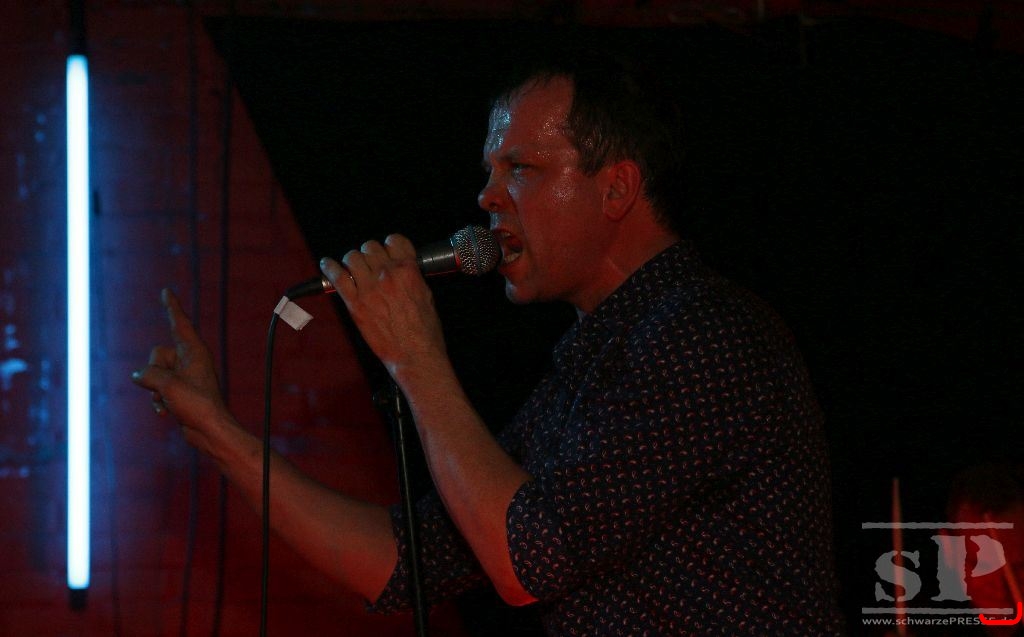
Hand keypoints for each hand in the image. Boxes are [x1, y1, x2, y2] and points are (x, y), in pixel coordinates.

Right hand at [131, 288, 231, 452]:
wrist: (209, 431)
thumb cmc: (196, 405)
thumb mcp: (167, 386)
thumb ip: (148, 375)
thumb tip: (137, 375)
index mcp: (194, 352)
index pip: (179, 323)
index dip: (171, 307)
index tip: (166, 291)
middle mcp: (191, 360)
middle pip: (157, 355)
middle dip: (153, 373)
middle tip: (168, 389)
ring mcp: (185, 376)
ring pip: (154, 374)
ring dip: (155, 391)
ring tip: (170, 403)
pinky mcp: (181, 391)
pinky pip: (158, 389)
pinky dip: (158, 400)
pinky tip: (166, 413)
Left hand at [320, 234, 446, 378]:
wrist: (415, 355)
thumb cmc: (425, 331)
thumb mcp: (427, 295)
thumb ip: (412, 277)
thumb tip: (402, 269)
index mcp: (408, 271)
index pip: (395, 241)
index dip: (390, 244)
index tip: (387, 250)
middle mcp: (387, 275)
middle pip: (370, 247)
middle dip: (370, 253)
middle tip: (369, 263)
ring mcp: (369, 289)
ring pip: (352, 257)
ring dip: (352, 260)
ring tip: (352, 268)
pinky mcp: (355, 304)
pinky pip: (337, 277)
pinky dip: (329, 267)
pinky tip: (327, 265)